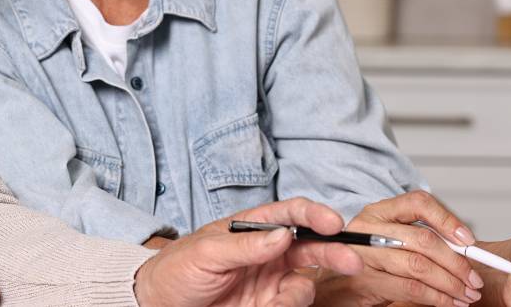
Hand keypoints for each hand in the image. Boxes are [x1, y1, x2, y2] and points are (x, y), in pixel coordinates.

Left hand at [134, 198, 363, 306]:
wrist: (160, 304)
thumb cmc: (177, 268)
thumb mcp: (206, 252)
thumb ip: (246, 244)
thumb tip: (283, 233)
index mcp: (252, 227)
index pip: (290, 213)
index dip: (315, 214)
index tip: (333, 222)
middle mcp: (268, 251)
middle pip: (311, 245)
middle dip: (334, 250)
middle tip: (350, 259)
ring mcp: (270, 278)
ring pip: (305, 281)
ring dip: (299, 291)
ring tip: (276, 302)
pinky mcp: (268, 303)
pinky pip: (291, 303)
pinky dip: (288, 306)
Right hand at [318, 191, 483, 306]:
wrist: (331, 288)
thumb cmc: (363, 265)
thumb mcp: (388, 244)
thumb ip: (416, 240)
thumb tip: (460, 248)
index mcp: (378, 212)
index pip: (418, 203)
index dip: (448, 220)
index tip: (468, 241)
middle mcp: (368, 228)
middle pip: (423, 239)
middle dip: (457, 262)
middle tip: (474, 279)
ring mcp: (363, 254)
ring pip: (419, 265)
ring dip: (450, 283)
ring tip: (465, 294)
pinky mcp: (364, 280)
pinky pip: (410, 288)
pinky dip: (436, 297)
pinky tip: (448, 302)